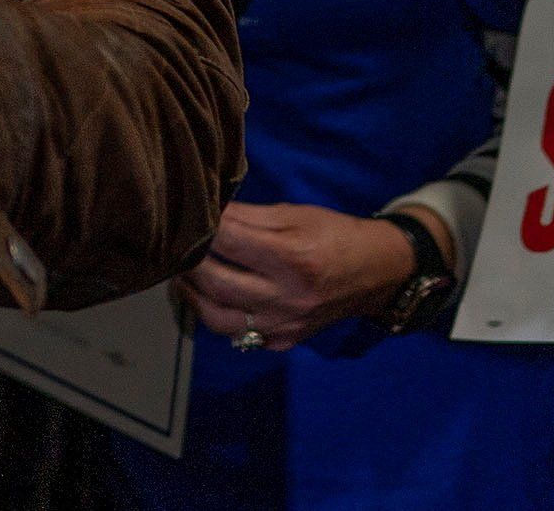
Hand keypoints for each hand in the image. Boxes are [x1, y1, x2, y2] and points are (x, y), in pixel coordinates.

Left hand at [178, 201, 438, 350]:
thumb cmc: (334, 234)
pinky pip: (237, 334)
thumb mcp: (294, 215)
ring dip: (194, 294)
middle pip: (215, 283)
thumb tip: (206, 211)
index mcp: (291, 258)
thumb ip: (247, 216)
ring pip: (217, 318)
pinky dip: (218, 314)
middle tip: (178, 245)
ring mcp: (284, 325)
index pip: (227, 241)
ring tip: (186, 273)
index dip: (202, 226)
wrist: (376, 273)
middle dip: (188, 261)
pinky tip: (212, 295)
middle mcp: (287, 298)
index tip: (187, 216)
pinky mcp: (284, 342)